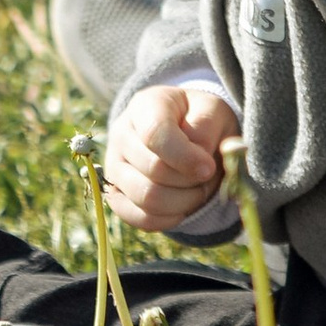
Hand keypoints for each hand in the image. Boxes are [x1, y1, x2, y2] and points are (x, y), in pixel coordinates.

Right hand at [103, 84, 238, 237]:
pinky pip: (140, 218)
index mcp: (144, 106)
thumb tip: (201, 164)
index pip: (154, 134)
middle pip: (154, 170)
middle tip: (209, 176)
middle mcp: (121, 134)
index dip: (185, 157)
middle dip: (191, 181)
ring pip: (147, 198)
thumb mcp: (212, 109)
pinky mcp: (116, 194)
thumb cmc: (199, 119)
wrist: (185, 132)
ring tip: (198, 190)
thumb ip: (207, 127)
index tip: (209, 167)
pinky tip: (183, 206)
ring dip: (183, 202)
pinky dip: (168, 219)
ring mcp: (114, 166)